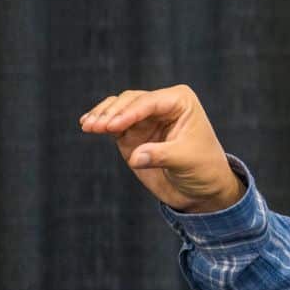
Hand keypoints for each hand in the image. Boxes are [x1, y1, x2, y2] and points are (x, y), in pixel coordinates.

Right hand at [79, 85, 242, 212]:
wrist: (201, 188)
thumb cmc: (202, 168)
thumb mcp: (185, 160)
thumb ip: (160, 155)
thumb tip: (135, 156)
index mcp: (180, 101)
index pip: (150, 102)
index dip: (129, 112)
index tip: (111, 127)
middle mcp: (161, 104)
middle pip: (130, 101)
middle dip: (111, 113)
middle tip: (94, 127)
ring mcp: (145, 118)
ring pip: (118, 108)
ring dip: (102, 115)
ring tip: (87, 126)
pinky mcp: (132, 133)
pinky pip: (113, 122)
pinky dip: (100, 123)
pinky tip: (87, 125)